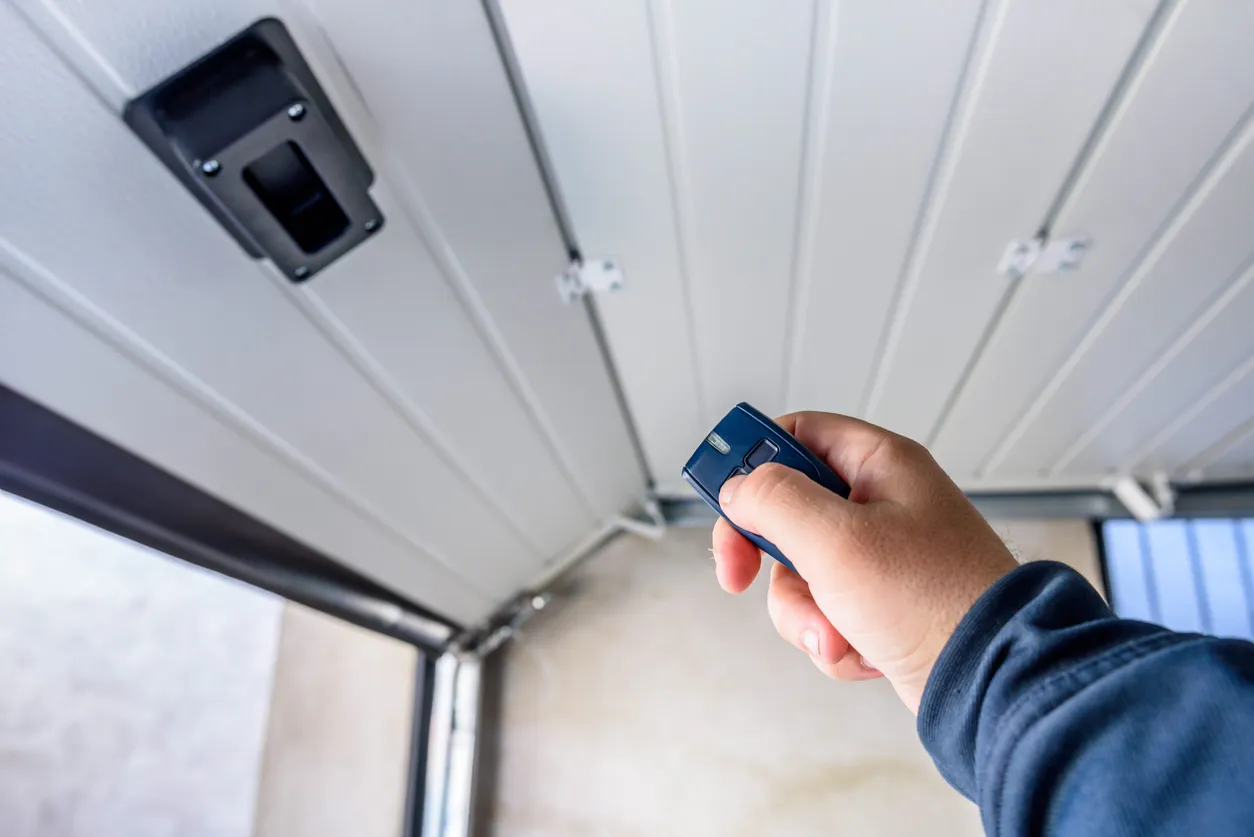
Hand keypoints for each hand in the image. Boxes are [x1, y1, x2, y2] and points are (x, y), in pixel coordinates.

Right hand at [711, 412, 1017, 711]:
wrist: (991, 680)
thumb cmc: (933, 600)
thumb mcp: (835, 539)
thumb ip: (773, 501)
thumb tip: (738, 488)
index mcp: (880, 464)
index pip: (797, 434)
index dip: (752, 459)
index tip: (721, 496)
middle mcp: (882, 504)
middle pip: (787, 510)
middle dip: (769, 557)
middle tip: (740, 574)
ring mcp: (882, 558)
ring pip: (799, 571)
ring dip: (804, 610)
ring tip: (837, 631)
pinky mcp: (881, 605)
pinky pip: (824, 612)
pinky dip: (831, 637)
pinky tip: (861, 650)